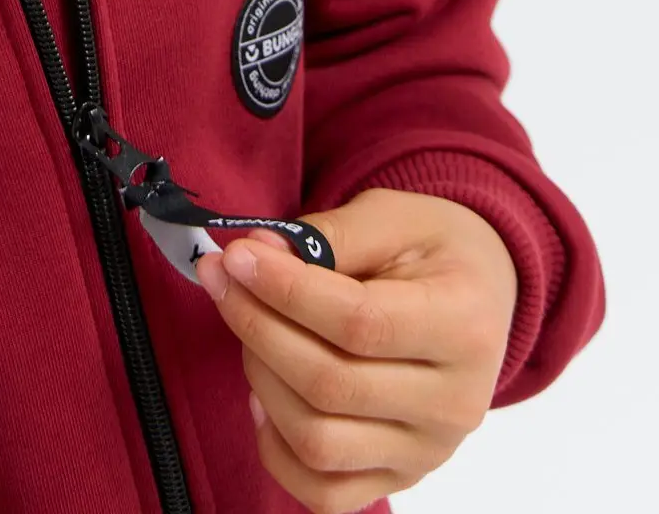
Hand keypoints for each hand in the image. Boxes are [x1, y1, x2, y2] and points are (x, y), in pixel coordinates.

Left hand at [193, 188, 517, 513]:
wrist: (480, 294)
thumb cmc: (432, 250)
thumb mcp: (393, 217)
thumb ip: (327, 235)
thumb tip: (257, 256)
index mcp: (464, 328)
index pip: (358, 323)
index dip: (285, 291)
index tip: (237, 256)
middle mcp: (454, 405)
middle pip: (329, 386)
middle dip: (257, 326)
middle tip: (222, 278)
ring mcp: (428, 452)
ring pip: (317, 442)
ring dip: (261, 379)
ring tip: (249, 327)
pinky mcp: (400, 477)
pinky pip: (323, 492)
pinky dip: (276, 446)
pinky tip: (264, 392)